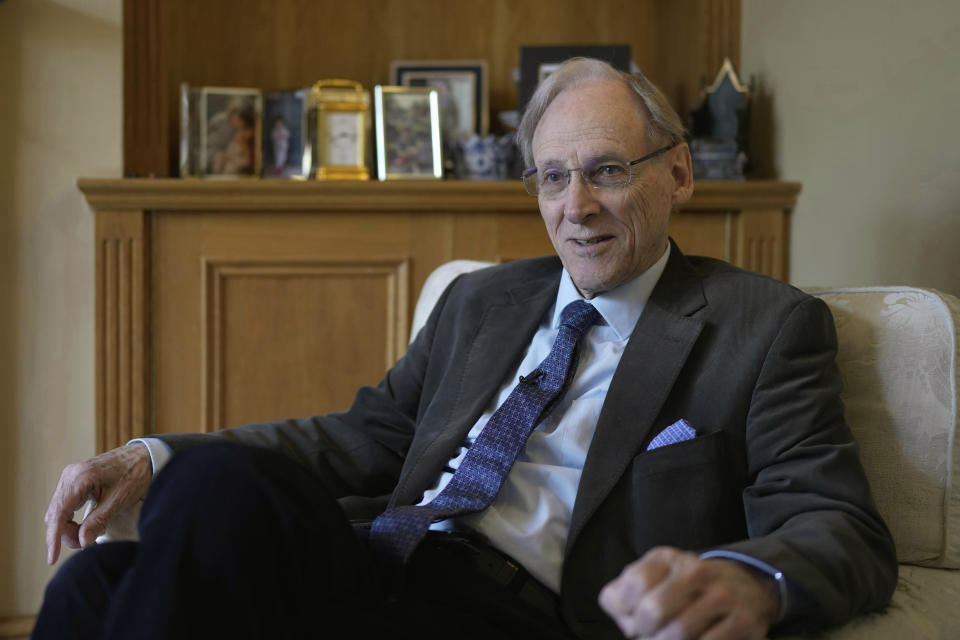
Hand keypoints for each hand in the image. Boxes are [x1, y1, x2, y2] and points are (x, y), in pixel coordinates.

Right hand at [44, 442, 151, 563]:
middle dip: (66, 533)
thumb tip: (82, 542)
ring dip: (69, 527)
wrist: (145, 455)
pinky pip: (65, 505)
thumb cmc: (135, 473)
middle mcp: (70, 475)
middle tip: (88, 542)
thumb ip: (99, 520)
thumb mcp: (120, 499)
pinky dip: (71, 518)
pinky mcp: (74, 481)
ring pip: (58, 511)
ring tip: (92, 531)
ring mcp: (70, 477)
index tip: (52, 559)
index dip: (54, 538)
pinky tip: (87, 523)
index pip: (59, 513)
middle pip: (55, 514)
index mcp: (80, 477)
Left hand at [598, 547, 778, 639]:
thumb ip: (622, 594)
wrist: (746, 586)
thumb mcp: (652, 579)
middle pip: (653, 609)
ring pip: (678, 633)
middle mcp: (696, 571)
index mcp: (667, 559)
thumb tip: (623, 617)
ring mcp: (722, 595)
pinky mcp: (743, 622)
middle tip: (650, 635)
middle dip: (644, 632)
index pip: (634, 582)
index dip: (625, 609)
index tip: (633, 619)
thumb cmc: (684, 589)